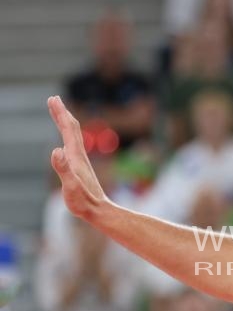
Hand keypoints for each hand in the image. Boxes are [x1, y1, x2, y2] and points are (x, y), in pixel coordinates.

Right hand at [47, 96, 108, 219]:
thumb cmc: (84, 202)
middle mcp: (80, 156)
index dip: (60, 114)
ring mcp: (81, 162)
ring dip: (65, 124)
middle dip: (62, 113)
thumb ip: (63, 169)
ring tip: (59, 115)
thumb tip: (56, 150)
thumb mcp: (70, 186)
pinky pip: (73, 147)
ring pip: (74, 137)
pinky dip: (68, 138)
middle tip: (54, 99)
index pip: (68, 130)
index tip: (53, 98)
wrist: (100, 212)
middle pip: (71, 129)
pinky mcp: (81, 169)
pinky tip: (66, 142)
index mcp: (75, 157)